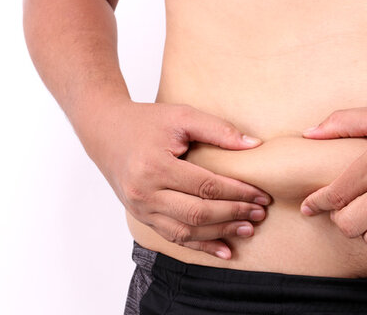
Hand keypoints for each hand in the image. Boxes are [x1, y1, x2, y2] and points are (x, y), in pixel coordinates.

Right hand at [78, 101, 270, 258]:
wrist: (105, 133)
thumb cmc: (146, 122)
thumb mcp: (181, 116)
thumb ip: (218, 129)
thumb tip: (255, 146)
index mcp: (155, 166)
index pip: (205, 186)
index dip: (237, 193)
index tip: (261, 194)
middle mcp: (145, 192)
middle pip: (197, 213)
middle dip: (233, 215)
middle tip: (260, 213)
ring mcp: (141, 208)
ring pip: (186, 231)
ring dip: (220, 233)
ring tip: (248, 229)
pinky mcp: (141, 216)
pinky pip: (173, 237)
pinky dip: (200, 246)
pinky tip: (224, 250)